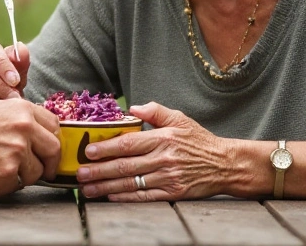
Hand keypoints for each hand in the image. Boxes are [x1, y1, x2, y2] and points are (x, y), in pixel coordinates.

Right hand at [0, 99, 59, 196]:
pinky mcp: (7, 171)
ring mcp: (17, 150)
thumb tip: (43, 139)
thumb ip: (22, 121)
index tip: (49, 152)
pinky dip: (3, 185)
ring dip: (22, 176)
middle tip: (42, 172)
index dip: (53, 142)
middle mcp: (24, 127)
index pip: (54, 126)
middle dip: (49, 164)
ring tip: (0, 169)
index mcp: (23, 109)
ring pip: (36, 172)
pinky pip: (16, 186)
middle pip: (53, 150)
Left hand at [75, 102, 231, 201]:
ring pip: (131, 183)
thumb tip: (132, 107)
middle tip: (80, 174)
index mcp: (163, 138)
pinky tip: (110, 197)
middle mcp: (164, 158)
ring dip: (106, 187)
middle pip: (124, 166)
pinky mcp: (173, 193)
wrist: (225, 164)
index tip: (87, 151)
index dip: (105, 148)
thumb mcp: (180, 119)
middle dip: (99, 171)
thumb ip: (155, 111)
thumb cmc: (199, 141)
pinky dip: (125, 198)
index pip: (128, 144)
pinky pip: (144, 197)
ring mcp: (168, 178)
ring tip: (88, 189)